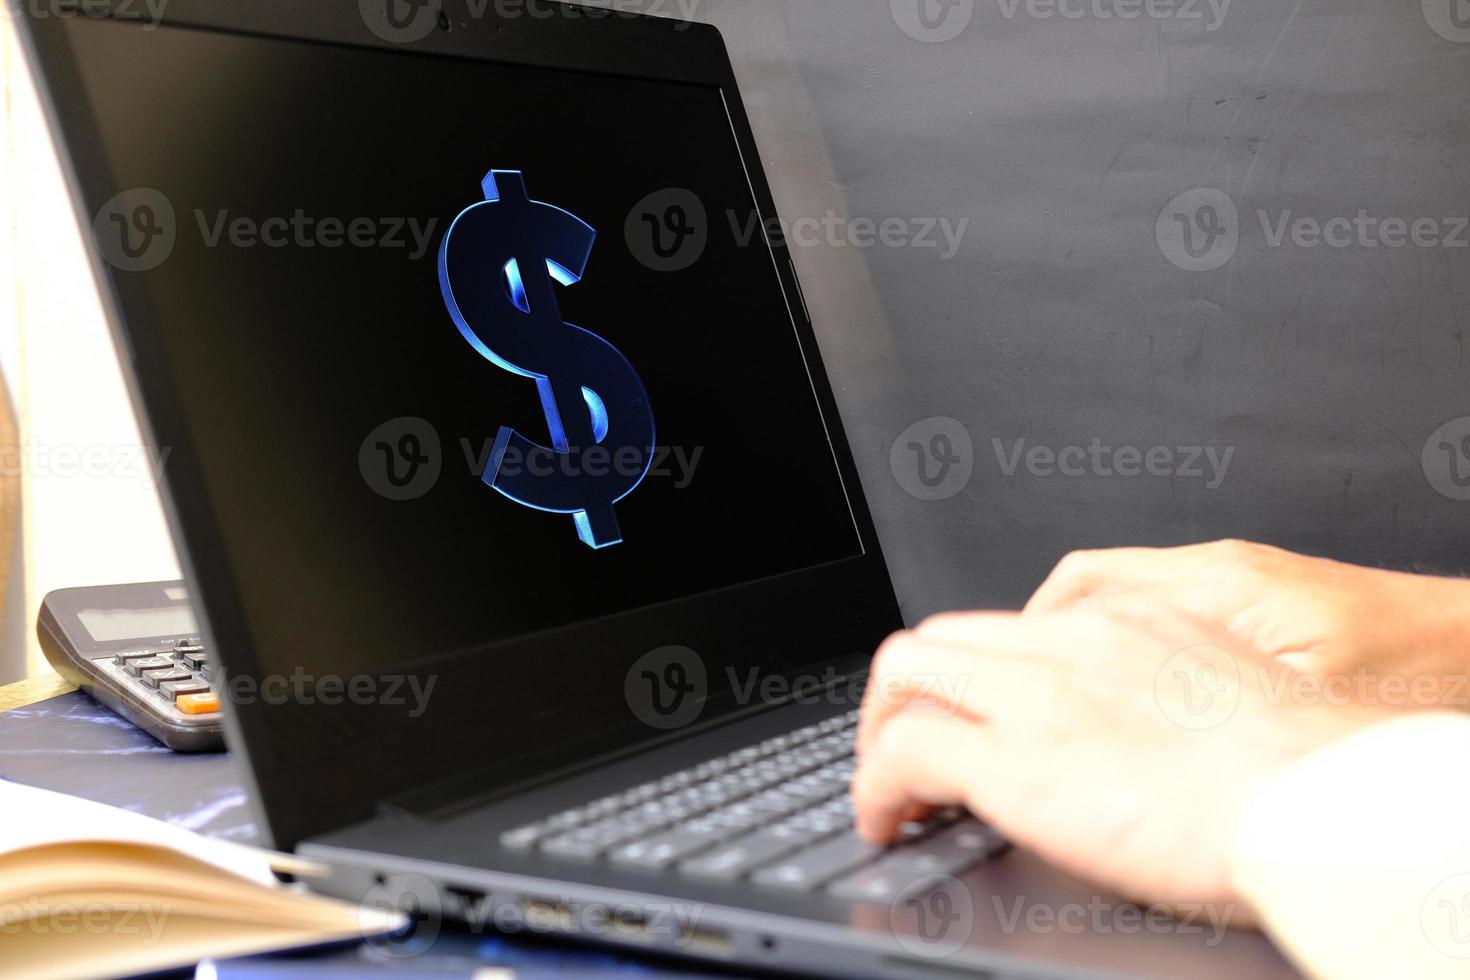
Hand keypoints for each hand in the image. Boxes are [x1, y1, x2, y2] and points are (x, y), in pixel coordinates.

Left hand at [852, 601, 1393, 919]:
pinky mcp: (1016, 761)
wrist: (1320, 801)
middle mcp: (1069, 643)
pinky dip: (876, 783)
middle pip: (939, 637)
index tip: (957, 716)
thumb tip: (1121, 744)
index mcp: (1123, 625)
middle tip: (899, 748)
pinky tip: (887, 818)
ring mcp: (1036, 696)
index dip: (962, 676)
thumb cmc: (1297, 772)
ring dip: (878, 733)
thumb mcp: (1216, 701)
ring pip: (905, 675)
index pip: (1005, 628)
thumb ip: (1151, 699)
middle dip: (902, 695)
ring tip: (884, 788)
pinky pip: (906, 751)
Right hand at [1026, 539, 1469, 704]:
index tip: (998, 673)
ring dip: (1078, 640)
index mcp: (1219, 588)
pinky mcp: (1252, 601)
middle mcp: (1217, 573)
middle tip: (1010, 685)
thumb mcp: (1302, 708)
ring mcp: (1232, 582)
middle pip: (1085, 582)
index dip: (1026, 633)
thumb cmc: (1417, 675)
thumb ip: (1209, 713)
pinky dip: (1123, 645)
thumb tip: (1132, 740)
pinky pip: (1157, 611)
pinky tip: (1129, 693)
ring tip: (1058, 694)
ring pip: (1118, 596)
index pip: (1082, 584)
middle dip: (1035, 636)